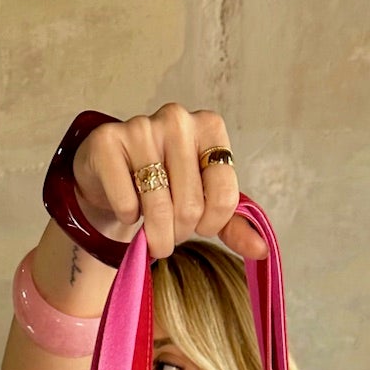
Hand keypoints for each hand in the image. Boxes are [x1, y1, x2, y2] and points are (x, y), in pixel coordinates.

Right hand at [71, 101, 267, 262]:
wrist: (111, 175)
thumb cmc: (165, 187)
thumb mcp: (205, 203)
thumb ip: (234, 224)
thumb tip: (261, 250)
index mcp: (209, 126)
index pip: (224, 195)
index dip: (211, 224)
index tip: (199, 223)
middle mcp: (177, 119)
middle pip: (190, 206)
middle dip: (180, 231)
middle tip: (169, 226)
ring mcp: (140, 127)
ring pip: (159, 208)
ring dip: (155, 234)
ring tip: (150, 228)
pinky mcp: (107, 142)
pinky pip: (127, 204)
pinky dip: (127, 218)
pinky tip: (126, 202)